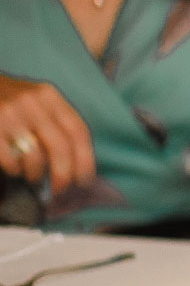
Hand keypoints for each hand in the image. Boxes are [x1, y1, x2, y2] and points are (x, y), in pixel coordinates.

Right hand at [0, 75, 94, 192]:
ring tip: (34, 177)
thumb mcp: (36, 103)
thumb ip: (56, 123)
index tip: (85, 180)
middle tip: (61, 189)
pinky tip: (15, 169)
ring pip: (35, 155)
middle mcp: (31, 102)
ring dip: (37, 173)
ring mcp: (8, 114)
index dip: (85, 159)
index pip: (78, 130)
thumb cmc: (11, 103)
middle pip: (60, 145)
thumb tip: (77, 164)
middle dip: (64, 174)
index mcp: (49, 96)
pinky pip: (10, 159)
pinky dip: (15, 169)